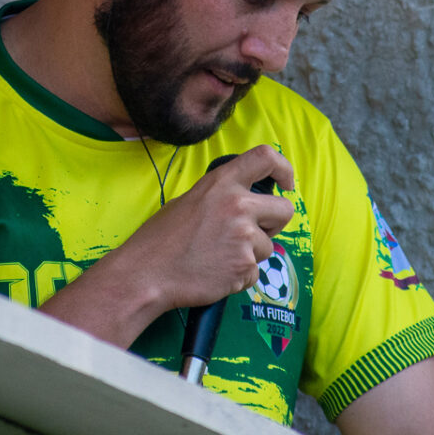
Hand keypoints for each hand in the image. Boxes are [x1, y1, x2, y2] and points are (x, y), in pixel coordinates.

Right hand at [122, 145, 296, 308]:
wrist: (147, 273)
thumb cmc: (162, 239)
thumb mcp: (190, 200)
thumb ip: (222, 196)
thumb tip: (246, 201)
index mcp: (222, 183)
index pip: (266, 158)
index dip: (284, 169)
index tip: (286, 183)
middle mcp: (238, 206)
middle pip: (285, 210)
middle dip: (275, 224)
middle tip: (254, 232)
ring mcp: (244, 237)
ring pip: (268, 246)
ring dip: (249, 254)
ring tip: (218, 256)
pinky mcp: (245, 266)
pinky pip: (255, 272)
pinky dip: (239, 276)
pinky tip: (215, 272)